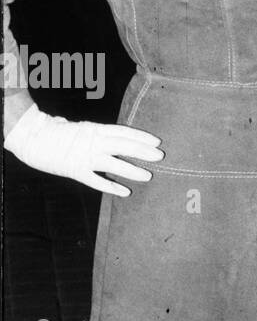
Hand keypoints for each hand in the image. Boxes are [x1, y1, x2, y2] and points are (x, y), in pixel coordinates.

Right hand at [3, 103, 162, 196]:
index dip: (141, 136)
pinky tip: (125, 192)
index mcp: (94, 128)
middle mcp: (93, 142)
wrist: (32, 137)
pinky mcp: (76, 170)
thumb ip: (99, 134)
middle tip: (160, 156)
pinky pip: (97, 181)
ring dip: (132, 171)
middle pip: (124, 146)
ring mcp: (85, 157)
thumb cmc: (57, 131)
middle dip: (143, 151)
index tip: (157, 141)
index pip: (123, 131)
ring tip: (148, 176)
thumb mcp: (82, 127)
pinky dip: (112, 187)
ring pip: (114, 164)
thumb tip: (118, 139)